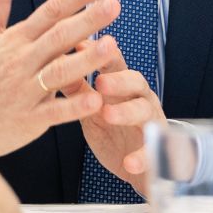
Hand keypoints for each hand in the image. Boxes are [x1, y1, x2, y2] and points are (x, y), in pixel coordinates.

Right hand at [0, 0, 121, 159]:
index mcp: (14, 40)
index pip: (49, 11)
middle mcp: (20, 62)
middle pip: (58, 36)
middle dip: (88, 20)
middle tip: (113, 4)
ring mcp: (24, 91)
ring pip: (59, 72)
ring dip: (86, 59)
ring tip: (112, 46)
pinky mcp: (28, 120)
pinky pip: (55, 112)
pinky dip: (75, 106)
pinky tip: (97, 99)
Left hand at [78, 58, 164, 196]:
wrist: (138, 167)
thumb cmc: (114, 131)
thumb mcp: (92, 109)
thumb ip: (78, 89)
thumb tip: (55, 62)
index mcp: (123, 88)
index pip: (115, 63)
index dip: (102, 53)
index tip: (82, 45)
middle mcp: (141, 100)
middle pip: (135, 81)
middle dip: (119, 79)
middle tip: (100, 81)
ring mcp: (151, 124)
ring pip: (144, 112)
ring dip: (126, 112)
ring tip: (108, 115)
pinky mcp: (156, 152)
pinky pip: (153, 153)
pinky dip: (142, 157)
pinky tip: (129, 162)